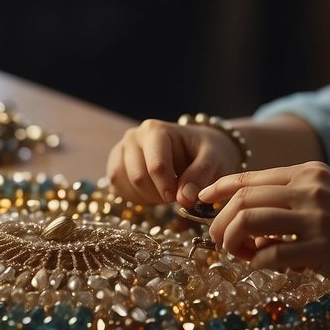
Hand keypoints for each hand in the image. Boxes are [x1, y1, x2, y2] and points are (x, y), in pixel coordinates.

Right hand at [106, 118, 242, 205]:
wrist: (196, 148)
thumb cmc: (205, 151)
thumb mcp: (213, 158)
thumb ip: (200, 175)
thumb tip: (184, 198)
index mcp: (155, 130)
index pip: (156, 166)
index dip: (168, 188)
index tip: (180, 199)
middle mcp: (133, 136)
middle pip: (138, 177)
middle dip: (159, 194)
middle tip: (176, 196)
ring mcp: (121, 151)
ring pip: (126, 185)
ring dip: (147, 197)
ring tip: (166, 191)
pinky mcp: (116, 165)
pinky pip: (119, 190)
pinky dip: (137, 198)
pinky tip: (153, 194)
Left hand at [198, 161, 329, 294]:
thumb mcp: (329, 199)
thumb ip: (293, 198)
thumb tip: (246, 213)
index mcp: (310, 173)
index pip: (250, 177)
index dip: (218, 189)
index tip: (200, 202)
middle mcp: (310, 189)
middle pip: (243, 199)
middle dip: (220, 222)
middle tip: (219, 242)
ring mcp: (316, 218)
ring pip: (250, 221)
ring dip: (234, 241)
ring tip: (238, 255)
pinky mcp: (322, 249)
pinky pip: (271, 253)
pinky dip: (258, 261)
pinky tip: (262, 266)